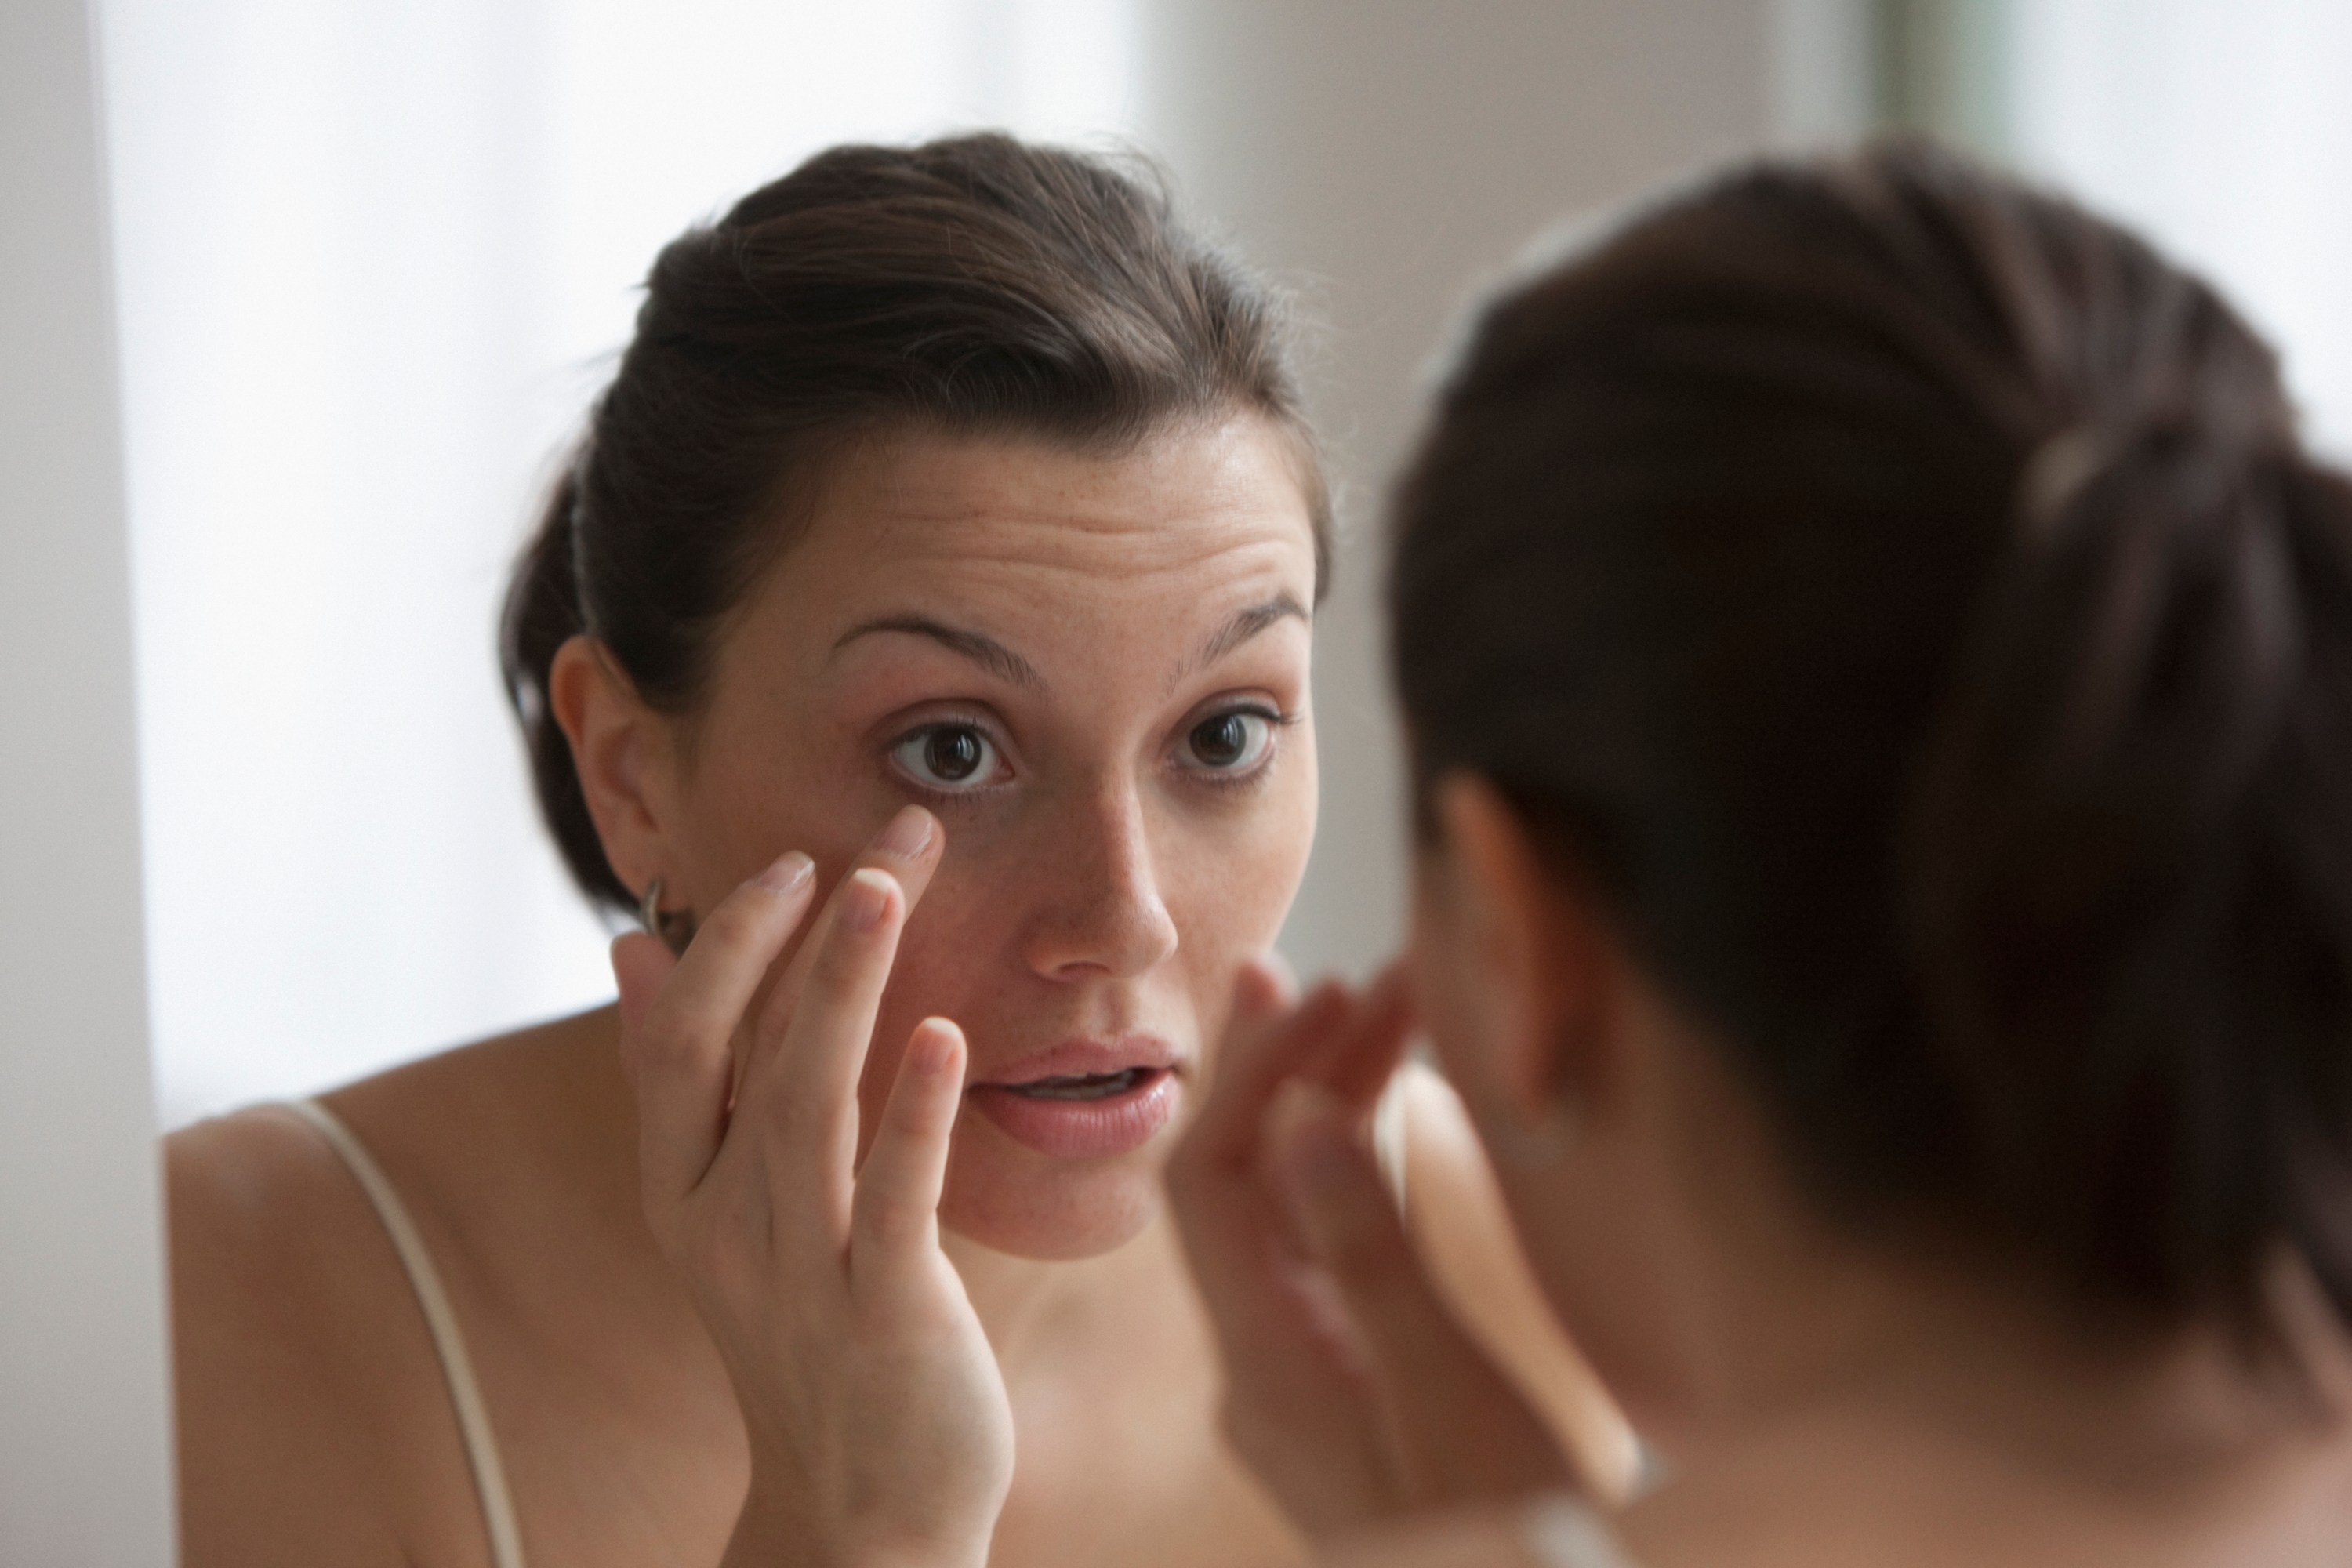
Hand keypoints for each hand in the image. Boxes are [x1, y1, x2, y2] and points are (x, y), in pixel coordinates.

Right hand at [611, 807, 1012, 1567]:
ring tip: (885, 887)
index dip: (731, 943)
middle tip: (880, 836)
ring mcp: (798, 1269)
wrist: (861, 1509)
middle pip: (743, 1050)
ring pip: (807, 1105)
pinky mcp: (882, 1311)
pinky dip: (915, 1117)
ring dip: (843, 987)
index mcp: (683, 1191)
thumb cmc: (809, 1333)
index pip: (681, 1041)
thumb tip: (634, 950)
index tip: (795, 859)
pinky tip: (945, 1039)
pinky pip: (892, 1201)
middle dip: (798, 933)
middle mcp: (723, 1223)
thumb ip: (688, 1084)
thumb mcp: (725, 1210)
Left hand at [1167, 959, 1572, 1541]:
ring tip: (1386, 1012)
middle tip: (1359, 973)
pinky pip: (1331, 1259)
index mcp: (1269, 1365)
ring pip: (1294, 1218)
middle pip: (1248, 1187)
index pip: (1212, 1182)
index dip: (1256, 1073)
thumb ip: (1373, 1260)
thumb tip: (1303, 1122)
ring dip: (1336, 1114)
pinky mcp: (1348, 1394)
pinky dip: (1363, 1179)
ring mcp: (1305, 1384)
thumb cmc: (1500, 1539)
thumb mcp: (1448, 1399)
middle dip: (1299, 1070)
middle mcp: (1265, 1369)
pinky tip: (1399, 1126)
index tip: (1325, 990)